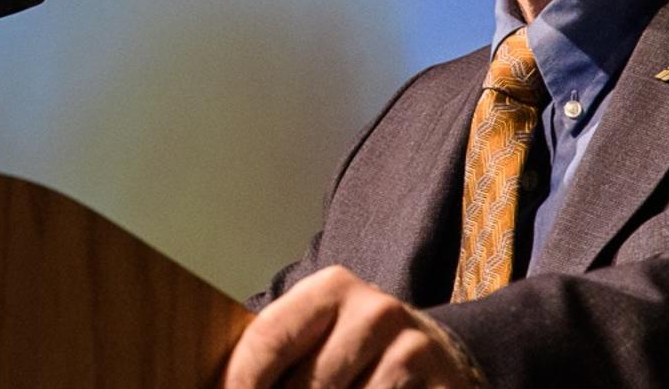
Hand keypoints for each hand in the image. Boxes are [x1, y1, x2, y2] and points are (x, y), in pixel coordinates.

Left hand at [224, 266, 478, 388]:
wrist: (437, 356)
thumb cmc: (356, 349)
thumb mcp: (319, 335)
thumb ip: (277, 352)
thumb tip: (225, 383)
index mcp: (332, 289)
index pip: (270, 337)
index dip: (242, 381)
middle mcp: (375, 311)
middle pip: (308, 383)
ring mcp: (413, 350)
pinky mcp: (443, 386)